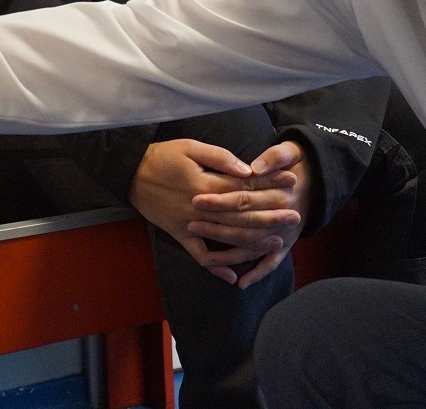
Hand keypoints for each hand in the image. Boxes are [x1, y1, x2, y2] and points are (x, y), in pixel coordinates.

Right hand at [129, 139, 296, 286]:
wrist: (129, 172)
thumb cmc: (162, 156)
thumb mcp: (190, 147)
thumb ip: (220, 158)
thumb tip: (246, 170)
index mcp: (206, 184)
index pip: (245, 187)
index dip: (270, 184)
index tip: (291, 181)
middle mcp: (202, 208)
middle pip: (242, 215)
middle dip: (271, 215)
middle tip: (296, 215)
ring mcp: (191, 224)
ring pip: (227, 237)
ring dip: (253, 241)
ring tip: (278, 240)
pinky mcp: (179, 234)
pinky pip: (198, 255)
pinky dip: (214, 267)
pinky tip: (232, 277)